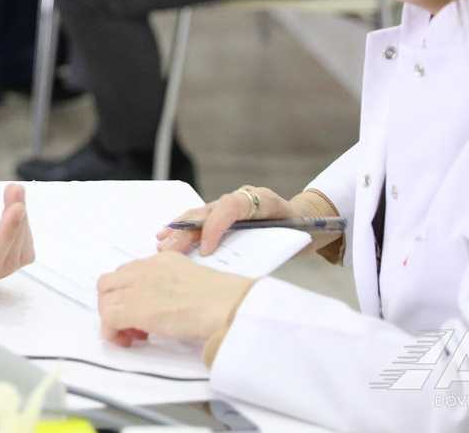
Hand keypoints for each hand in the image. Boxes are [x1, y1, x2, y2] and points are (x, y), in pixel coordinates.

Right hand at [0, 183, 33, 296]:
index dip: (6, 237)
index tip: (17, 208)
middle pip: (8, 259)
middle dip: (17, 224)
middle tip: (13, 189)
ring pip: (17, 255)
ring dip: (21, 224)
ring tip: (13, 191)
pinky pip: (13, 249)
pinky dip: (18, 227)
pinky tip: (11, 204)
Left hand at [97, 251, 253, 345]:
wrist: (225, 305)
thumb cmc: (222, 299)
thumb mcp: (195, 281)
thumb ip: (175, 287)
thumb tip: (170, 305)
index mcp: (162, 261)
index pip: (130, 273)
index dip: (130, 294)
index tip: (142, 311)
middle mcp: (144, 269)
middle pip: (110, 283)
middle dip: (114, 304)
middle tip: (132, 324)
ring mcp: (136, 286)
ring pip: (105, 299)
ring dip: (112, 318)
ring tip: (132, 335)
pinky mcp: (132, 308)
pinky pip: (107, 318)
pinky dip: (112, 332)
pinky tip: (127, 341)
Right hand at [156, 186, 296, 255]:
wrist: (306, 220)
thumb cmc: (299, 232)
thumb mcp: (290, 241)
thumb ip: (266, 250)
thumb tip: (239, 271)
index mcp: (262, 200)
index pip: (231, 207)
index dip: (215, 227)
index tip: (206, 251)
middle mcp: (242, 197)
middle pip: (208, 211)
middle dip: (187, 232)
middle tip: (170, 252)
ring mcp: (230, 204)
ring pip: (199, 213)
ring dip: (179, 230)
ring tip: (162, 245)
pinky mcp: (223, 213)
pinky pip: (199, 218)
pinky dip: (182, 228)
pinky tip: (165, 237)